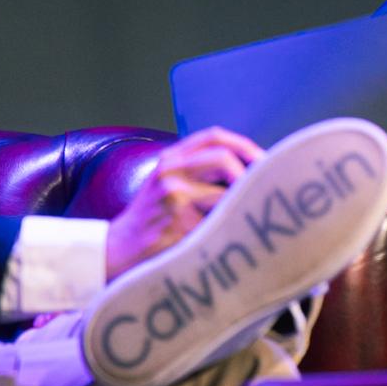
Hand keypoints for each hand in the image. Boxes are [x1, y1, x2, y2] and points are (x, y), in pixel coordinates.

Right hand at [104, 127, 264, 280]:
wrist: (119, 249)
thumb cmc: (152, 218)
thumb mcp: (166, 182)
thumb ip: (197, 170)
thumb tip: (251, 171)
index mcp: (170, 158)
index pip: (214, 136)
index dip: (244, 145)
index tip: (264, 161)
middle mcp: (170, 170)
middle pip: (223, 158)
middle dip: (250, 173)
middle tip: (267, 190)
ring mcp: (173, 196)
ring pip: (224, 193)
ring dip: (241, 206)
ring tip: (249, 217)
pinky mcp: (178, 223)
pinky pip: (217, 222)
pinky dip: (228, 229)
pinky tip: (231, 237)